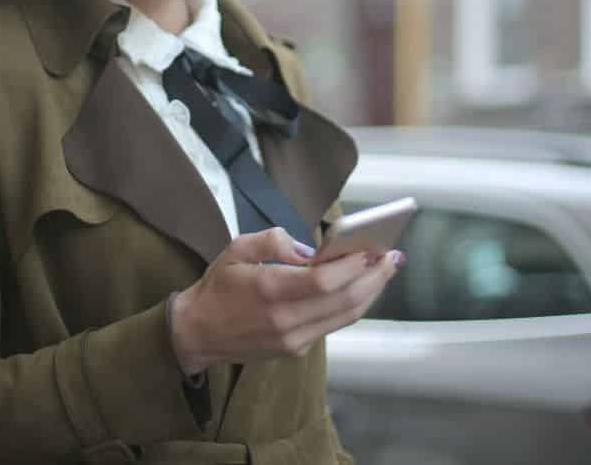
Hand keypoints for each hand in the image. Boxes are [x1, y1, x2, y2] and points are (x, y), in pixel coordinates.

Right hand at [169, 227, 401, 374]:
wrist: (198, 333)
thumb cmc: (218, 287)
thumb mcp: (236, 249)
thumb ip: (273, 241)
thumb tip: (310, 250)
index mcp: (269, 290)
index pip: (324, 281)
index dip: (352, 266)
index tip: (371, 250)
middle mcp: (285, 320)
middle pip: (344, 300)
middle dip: (374, 278)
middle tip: (393, 257)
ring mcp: (293, 339)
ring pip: (345, 316)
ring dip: (370, 293)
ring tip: (385, 271)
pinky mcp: (296, 349)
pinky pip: (332, 325)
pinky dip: (352, 306)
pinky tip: (361, 288)